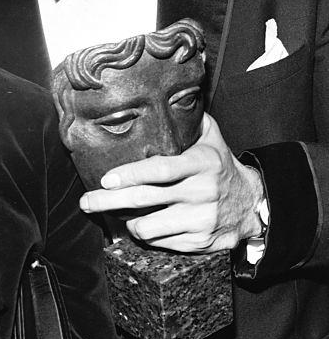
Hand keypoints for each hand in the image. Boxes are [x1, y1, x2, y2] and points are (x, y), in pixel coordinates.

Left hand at [80, 113, 264, 251]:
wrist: (251, 204)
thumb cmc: (219, 166)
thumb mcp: (211, 138)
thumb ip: (188, 120)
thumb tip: (162, 97)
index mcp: (201, 164)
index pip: (160, 170)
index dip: (131, 175)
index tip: (106, 179)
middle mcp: (201, 192)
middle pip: (145, 200)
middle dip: (108, 202)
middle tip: (86, 201)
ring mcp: (201, 220)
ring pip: (148, 227)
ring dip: (128, 221)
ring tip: (122, 214)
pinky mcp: (199, 242)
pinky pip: (160, 242)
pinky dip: (147, 235)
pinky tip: (144, 224)